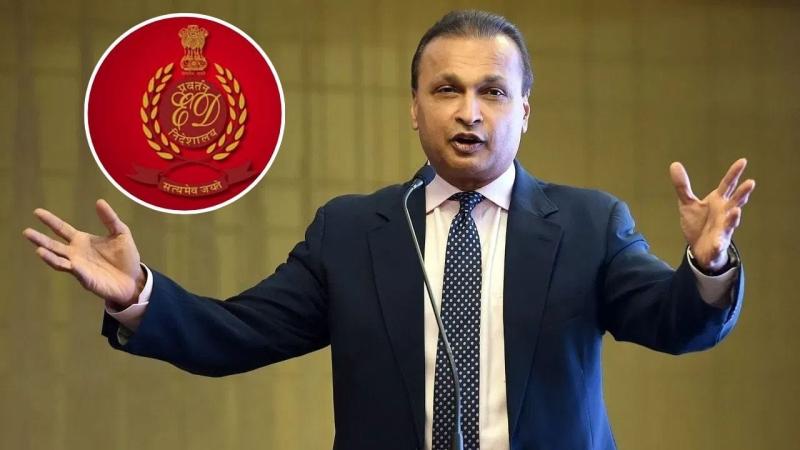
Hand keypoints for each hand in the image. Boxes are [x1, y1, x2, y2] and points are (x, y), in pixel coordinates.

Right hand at [22, 199, 144, 308]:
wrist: (134, 279)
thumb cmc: (125, 256)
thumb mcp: (121, 233)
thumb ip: (110, 219)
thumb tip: (99, 201)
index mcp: (82, 240)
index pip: (62, 229)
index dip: (50, 221)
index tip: (37, 212)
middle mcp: (76, 253)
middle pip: (54, 245)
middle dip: (40, 239)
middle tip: (27, 232)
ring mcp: (79, 267)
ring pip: (59, 261)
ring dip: (49, 256)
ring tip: (38, 249)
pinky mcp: (87, 280)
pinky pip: (79, 273)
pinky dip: (74, 269)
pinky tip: (71, 264)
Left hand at [670, 158, 754, 272]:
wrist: (699, 248)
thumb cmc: (698, 223)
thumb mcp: (688, 203)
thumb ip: (682, 186)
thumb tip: (674, 164)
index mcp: (718, 201)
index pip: (727, 185)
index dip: (734, 173)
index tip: (743, 161)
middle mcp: (724, 212)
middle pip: (735, 201)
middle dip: (742, 193)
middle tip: (750, 182)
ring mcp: (723, 228)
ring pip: (731, 222)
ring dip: (734, 217)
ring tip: (736, 211)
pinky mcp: (718, 243)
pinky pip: (719, 243)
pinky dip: (718, 243)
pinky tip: (717, 242)